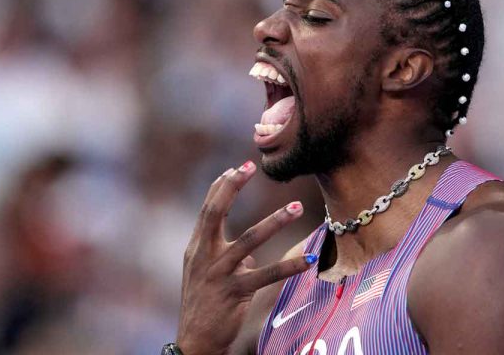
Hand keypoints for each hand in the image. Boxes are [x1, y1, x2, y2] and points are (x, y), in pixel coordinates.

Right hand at [176, 160, 315, 354]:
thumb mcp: (206, 275)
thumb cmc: (203, 305)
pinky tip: (308, 259)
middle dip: (231, 187)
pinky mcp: (234, 292)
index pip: (207, 209)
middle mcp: (203, 256)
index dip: (221, 186)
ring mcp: (218, 273)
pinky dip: (289, 266)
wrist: (195, 341)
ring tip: (297, 207)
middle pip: (214, 213)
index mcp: (196, 248)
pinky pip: (266, 276)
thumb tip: (251, 254)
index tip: (238, 167)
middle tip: (251, 167)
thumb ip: (225, 257)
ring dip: (274, 221)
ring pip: (248, 241)